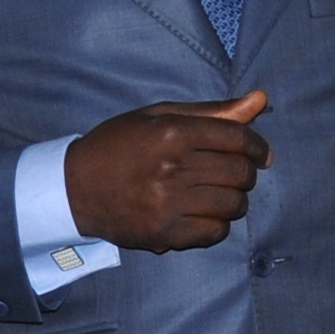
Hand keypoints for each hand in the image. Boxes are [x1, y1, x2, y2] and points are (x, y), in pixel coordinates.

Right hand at [67, 91, 271, 250]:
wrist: (74, 187)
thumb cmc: (118, 146)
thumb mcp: (159, 116)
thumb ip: (212, 112)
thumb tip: (261, 100)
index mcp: (172, 132)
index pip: (238, 139)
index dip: (258, 146)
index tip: (261, 154)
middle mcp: (172, 167)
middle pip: (239, 173)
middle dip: (247, 173)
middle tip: (237, 174)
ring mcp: (168, 203)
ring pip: (233, 205)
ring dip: (236, 200)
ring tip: (221, 194)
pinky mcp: (164, 233)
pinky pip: (215, 233)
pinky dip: (219, 224)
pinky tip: (205, 214)